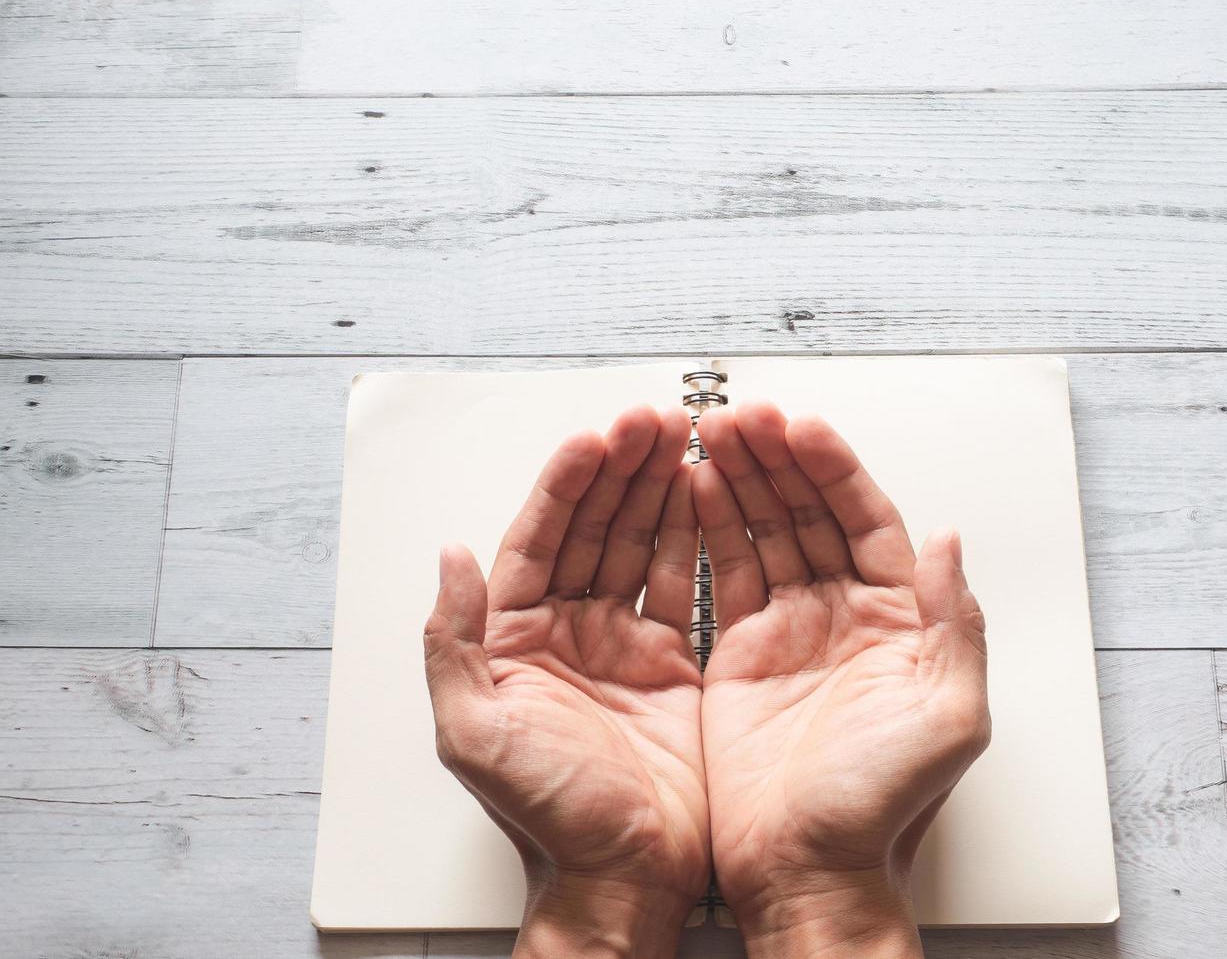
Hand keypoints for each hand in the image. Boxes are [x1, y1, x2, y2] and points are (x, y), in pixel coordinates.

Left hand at [424, 406, 708, 957]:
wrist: (623, 879)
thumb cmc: (546, 819)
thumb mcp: (475, 733)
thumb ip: (454, 643)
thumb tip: (450, 557)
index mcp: (514, 640)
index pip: (540, 539)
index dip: (567, 486)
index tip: (595, 440)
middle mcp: (567, 632)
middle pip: (592, 529)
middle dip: (620, 470)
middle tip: (649, 421)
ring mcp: (620, 644)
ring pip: (638, 544)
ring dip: (657, 489)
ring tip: (680, 438)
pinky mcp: (670, 664)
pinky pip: (681, 583)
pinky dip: (692, 537)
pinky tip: (703, 496)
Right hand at [693, 402, 990, 958]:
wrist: (805, 873)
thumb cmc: (879, 809)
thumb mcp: (948, 718)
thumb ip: (955, 624)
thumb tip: (951, 540)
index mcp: (899, 621)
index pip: (867, 520)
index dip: (835, 470)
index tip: (802, 428)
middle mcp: (845, 615)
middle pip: (811, 513)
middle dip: (778, 459)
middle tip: (745, 415)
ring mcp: (792, 630)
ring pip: (766, 531)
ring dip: (743, 479)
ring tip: (712, 432)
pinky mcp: (742, 652)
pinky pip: (726, 571)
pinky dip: (709, 526)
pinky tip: (696, 488)